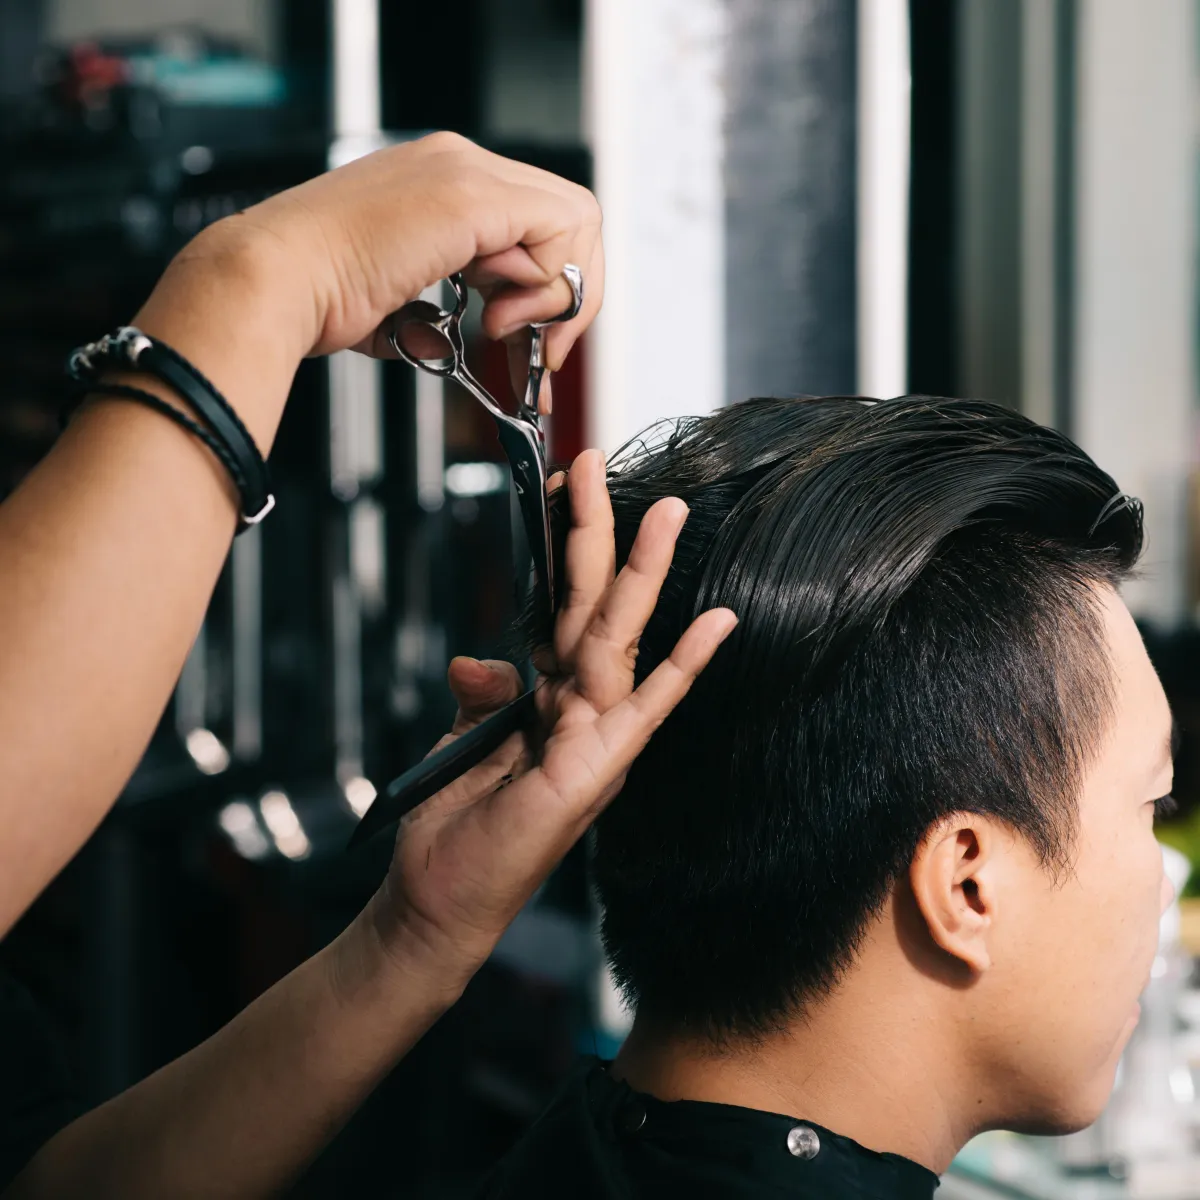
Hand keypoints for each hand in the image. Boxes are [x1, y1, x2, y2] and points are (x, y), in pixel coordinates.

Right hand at [169, 132, 602, 386]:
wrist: (278, 282)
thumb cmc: (318, 296)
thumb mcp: (399, 303)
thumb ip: (440, 312)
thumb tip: (465, 338)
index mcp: (440, 182)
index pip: (535, 223)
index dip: (549, 287)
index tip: (533, 341)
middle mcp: (457, 164)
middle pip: (566, 218)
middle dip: (568, 295)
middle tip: (544, 349)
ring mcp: (465, 173)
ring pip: (573, 220)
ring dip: (556, 294)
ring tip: (505, 332)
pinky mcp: (471, 198)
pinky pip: (558, 230)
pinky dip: (547, 284)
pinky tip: (498, 316)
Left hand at [364, 450, 736, 993]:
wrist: (439, 902)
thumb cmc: (454, 826)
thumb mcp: (463, 740)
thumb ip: (484, 691)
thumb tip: (478, 656)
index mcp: (553, 697)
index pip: (564, 605)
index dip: (563, 547)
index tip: (559, 483)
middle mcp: (582, 709)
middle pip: (596, 604)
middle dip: (599, 532)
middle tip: (595, 461)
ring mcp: (595, 737)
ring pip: (621, 637)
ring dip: (644, 573)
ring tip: (666, 511)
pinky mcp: (596, 770)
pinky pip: (645, 710)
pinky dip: (682, 667)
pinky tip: (718, 623)